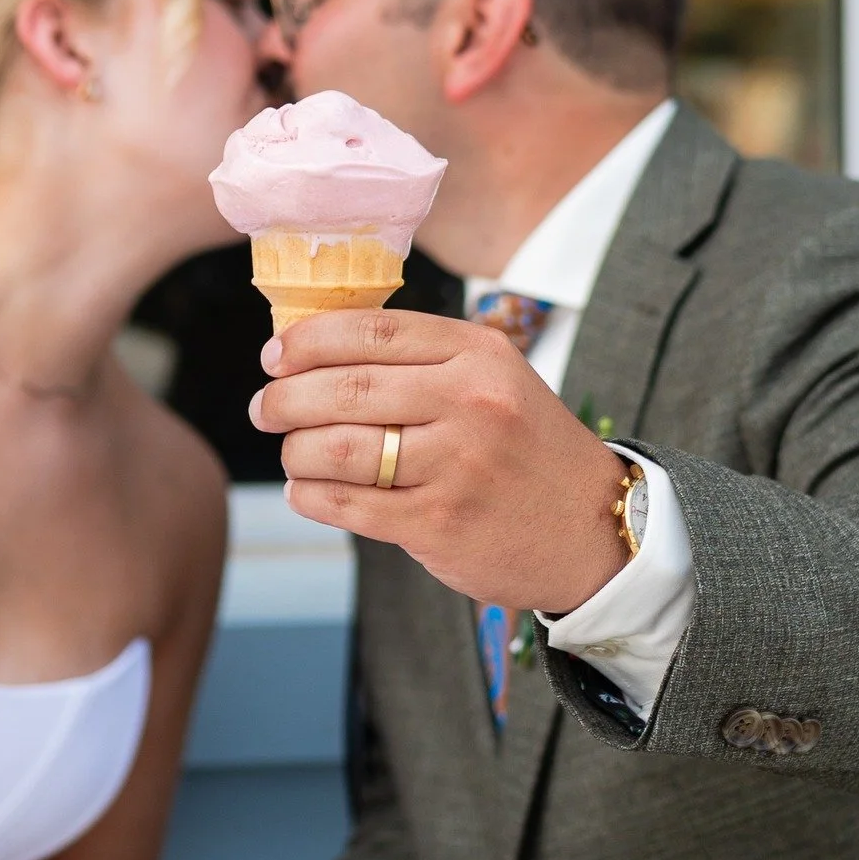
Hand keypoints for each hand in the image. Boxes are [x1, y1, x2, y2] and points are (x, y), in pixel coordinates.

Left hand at [251, 309, 627, 613]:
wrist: (594, 527)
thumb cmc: (525, 448)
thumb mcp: (493, 381)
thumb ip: (419, 361)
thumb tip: (312, 351)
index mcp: (478, 354)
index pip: (370, 332)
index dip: (307, 342)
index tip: (274, 357)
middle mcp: (470, 402)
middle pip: (345, 388)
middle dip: (285, 399)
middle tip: (264, 408)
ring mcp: (456, 465)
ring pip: (340, 448)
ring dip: (296, 451)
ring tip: (291, 453)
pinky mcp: (441, 523)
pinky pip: (350, 505)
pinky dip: (312, 496)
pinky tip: (306, 490)